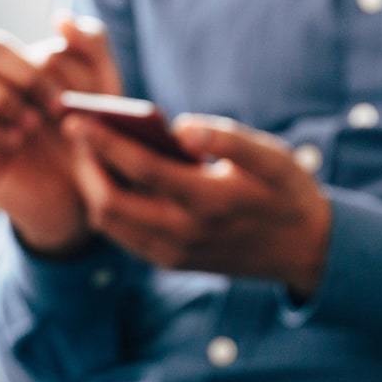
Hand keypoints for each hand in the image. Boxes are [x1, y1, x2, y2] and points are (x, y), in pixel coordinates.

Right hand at [0, 17, 119, 255]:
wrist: (87, 191)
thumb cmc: (93, 136)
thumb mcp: (105, 88)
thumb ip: (92, 44)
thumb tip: (60, 18)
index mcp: (21, 65)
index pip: (4, 41)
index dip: (33, 65)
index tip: (66, 99)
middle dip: (22, 75)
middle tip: (53, 110)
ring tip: (32, 127)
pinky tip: (16, 144)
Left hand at [64, 113, 331, 297]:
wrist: (304, 249)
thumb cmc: (287, 192)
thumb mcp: (271, 157)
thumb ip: (228, 138)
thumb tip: (181, 126)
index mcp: (209, 201)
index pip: (141, 169)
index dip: (104, 143)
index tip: (77, 119)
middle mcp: (185, 233)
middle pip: (109, 202)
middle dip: (86, 166)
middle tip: (77, 133)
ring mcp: (175, 253)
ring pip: (110, 223)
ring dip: (92, 187)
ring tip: (89, 153)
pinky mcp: (171, 262)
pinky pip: (123, 236)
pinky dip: (107, 207)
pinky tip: (112, 180)